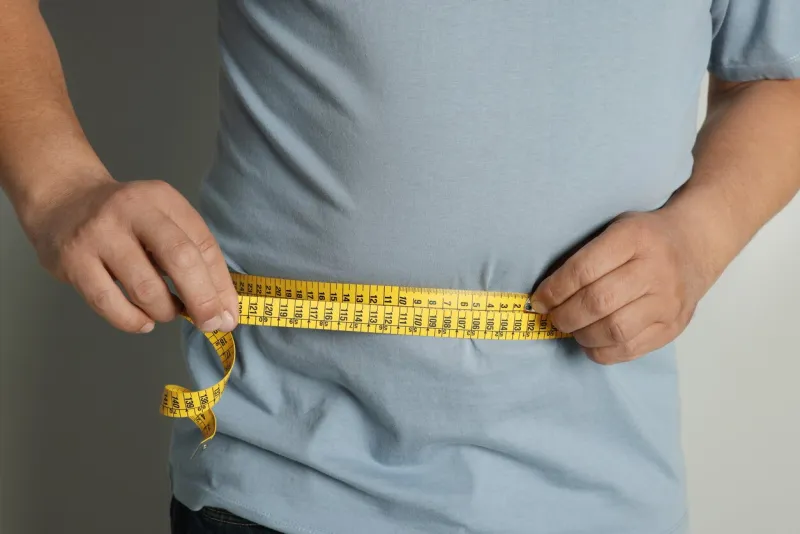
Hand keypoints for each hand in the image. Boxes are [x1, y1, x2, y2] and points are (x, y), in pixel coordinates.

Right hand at [20, 174, 238, 333]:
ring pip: (145, 287)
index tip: (230, 314)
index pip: (203, 245)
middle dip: (203, 300)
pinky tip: (142, 322)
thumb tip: (222, 309)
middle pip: (180, 259)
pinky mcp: (73, 260)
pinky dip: (132, 320)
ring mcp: (99, 234)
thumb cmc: (125, 221)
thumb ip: (192, 257)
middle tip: (212, 324)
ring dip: (164, 311)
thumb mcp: (162, 221)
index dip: (221, 284)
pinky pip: (109, 303)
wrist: (61, 200)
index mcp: (163, 199)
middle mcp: (132, 210)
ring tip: (167, 312)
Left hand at [527, 210, 715, 364]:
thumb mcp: (615, 228)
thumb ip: (584, 256)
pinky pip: (630, 349)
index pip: (584, 270)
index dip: (554, 290)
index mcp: (634, 238)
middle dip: (564, 315)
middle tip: (552, 317)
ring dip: (582, 335)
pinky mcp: (673, 326)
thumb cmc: (644, 237)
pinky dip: (602, 351)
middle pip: (598, 302)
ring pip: (614, 330)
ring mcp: (668, 301)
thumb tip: (544, 296)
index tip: (538, 301)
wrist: (696, 244)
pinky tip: (591, 342)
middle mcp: (655, 270)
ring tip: (572, 328)